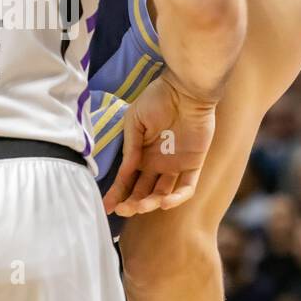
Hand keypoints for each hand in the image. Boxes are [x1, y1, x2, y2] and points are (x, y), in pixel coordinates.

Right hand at [103, 70, 217, 217]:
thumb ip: (131, 147)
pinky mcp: (193, 164)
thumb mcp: (135, 121)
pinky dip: (177, 198)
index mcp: (141, 154)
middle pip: (143, 191)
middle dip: (131, 203)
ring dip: (150, 203)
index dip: (117, 194)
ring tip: (140, 206)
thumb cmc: (158, 99)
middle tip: (123, 210)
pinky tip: (164, 203)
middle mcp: (157, 163)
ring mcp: (175, 165)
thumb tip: (125, 171)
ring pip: (162, 193)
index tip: (106, 206)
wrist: (185, 90)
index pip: (127, 180)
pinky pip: (187, 187)